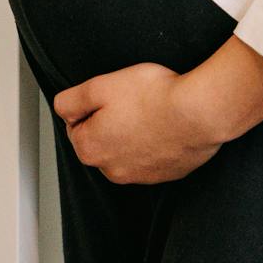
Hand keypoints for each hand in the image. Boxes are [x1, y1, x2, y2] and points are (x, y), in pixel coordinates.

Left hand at [51, 63, 223, 185]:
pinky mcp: (167, 174)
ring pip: (126, 150)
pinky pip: (152, 157)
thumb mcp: (98, 86)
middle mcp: (113, 171)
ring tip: (150, 112)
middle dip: (110, 121)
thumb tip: (63, 110)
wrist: (200, 112)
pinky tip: (165, 124)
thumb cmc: (153, 97)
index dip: (91, 106)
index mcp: (90, 149)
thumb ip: (69, 101)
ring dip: (132, 133)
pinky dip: (155, 143)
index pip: (76, 125)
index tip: (109, 97)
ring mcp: (142, 176)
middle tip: (131, 101)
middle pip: (100, 140)